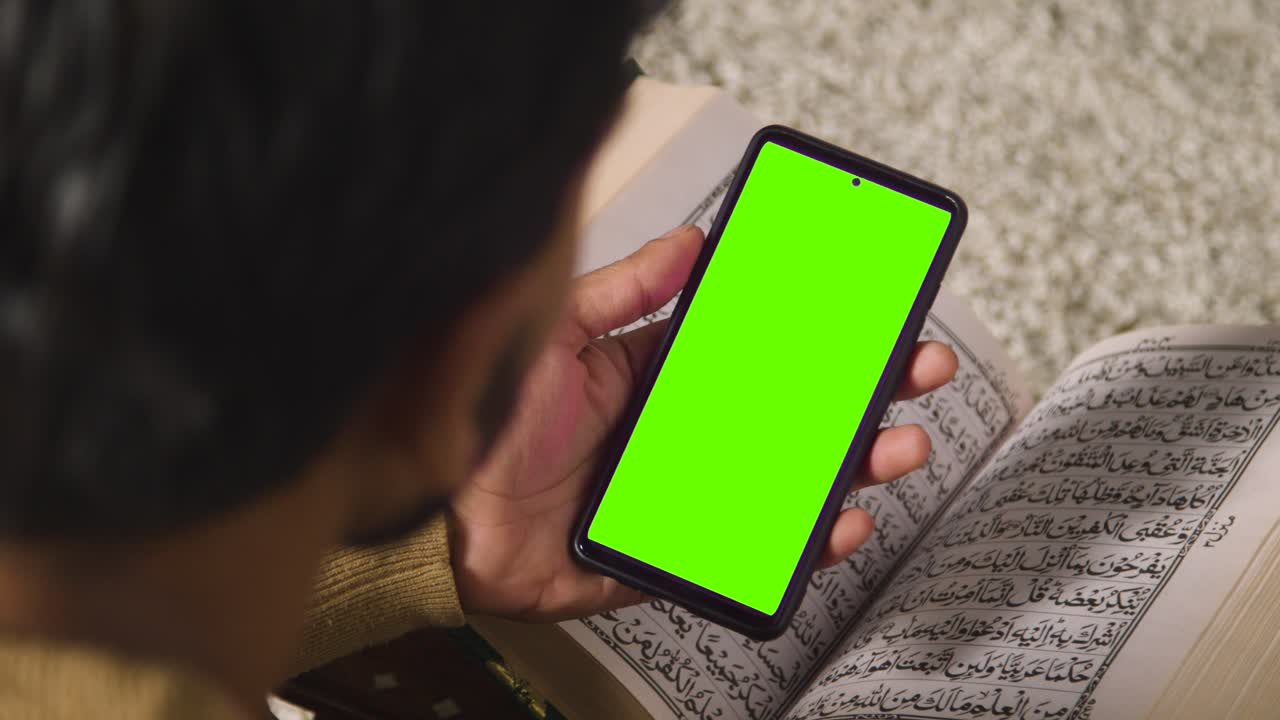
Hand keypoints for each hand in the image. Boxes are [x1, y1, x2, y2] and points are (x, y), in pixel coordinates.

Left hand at [449, 225, 957, 620]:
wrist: (432, 510)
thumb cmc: (487, 418)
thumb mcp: (561, 333)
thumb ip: (626, 289)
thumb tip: (693, 242)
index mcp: (659, 381)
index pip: (760, 359)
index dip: (821, 343)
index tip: (876, 319)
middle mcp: (679, 440)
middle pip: (791, 422)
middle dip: (862, 400)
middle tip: (916, 375)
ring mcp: (679, 500)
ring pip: (785, 488)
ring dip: (852, 469)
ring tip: (898, 446)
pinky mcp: (666, 558)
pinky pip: (745, 556)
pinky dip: (800, 546)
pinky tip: (839, 523)